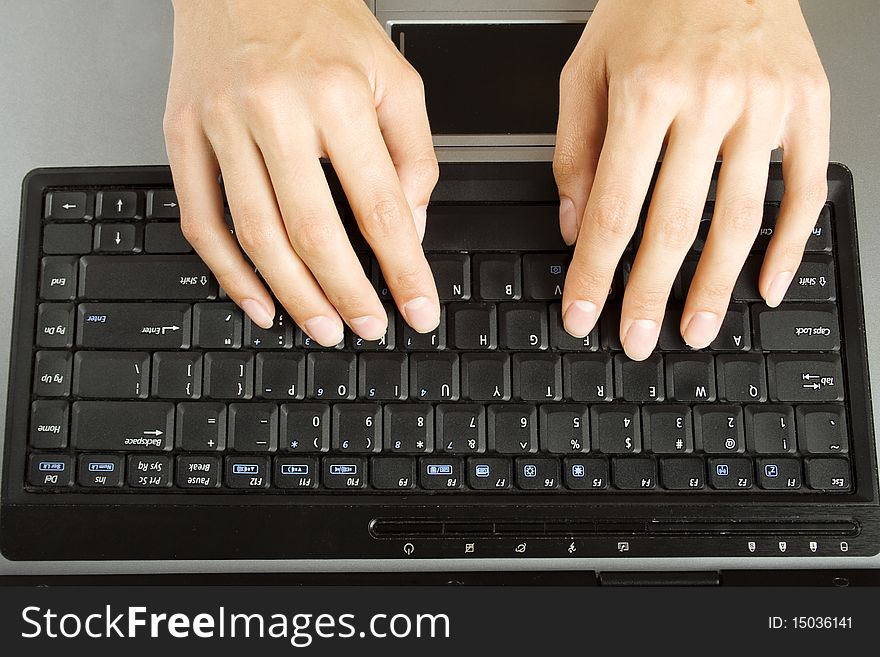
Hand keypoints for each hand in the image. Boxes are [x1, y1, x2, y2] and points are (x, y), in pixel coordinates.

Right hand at [164, 0, 440, 345]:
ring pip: (257, 235)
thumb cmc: (322, 22)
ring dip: (293, 295)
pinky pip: (201, 219)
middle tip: (367, 328)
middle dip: (347, 295)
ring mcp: (221, 124)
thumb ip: (413, 156)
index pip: (379, 207)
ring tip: (321, 327)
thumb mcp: (395, 77)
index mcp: (339, 95)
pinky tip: (257, 301)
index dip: (403, 270)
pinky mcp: (182, 133)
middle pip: (315, 232)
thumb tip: (410, 229)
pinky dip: (228, 272)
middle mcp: (276, 110)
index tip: (418, 309)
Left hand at [554, 0, 829, 359]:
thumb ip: (573, 150)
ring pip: (738, 219)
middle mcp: (708, 100)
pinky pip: (804, 190)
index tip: (583, 312)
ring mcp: (765, 105)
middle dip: (650, 295)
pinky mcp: (808, 106)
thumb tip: (573, 224)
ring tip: (695, 329)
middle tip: (637, 340)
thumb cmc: (648, 5)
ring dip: (715, 286)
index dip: (594, 272)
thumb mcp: (585, 69)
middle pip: (674, 226)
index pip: (612, 208)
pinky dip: (790, 246)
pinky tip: (767, 285)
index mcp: (644, 92)